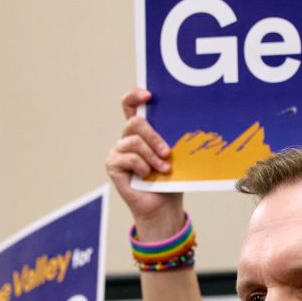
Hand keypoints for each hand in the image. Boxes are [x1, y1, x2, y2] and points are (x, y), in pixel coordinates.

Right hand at [106, 88, 185, 238]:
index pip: (130, 105)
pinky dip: (142, 167)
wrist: (163, 205)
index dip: (135, 96)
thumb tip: (188, 121)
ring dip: (152, 156)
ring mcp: (118, 150)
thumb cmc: (172, 179)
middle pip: (135, 123)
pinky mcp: (113, 164)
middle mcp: (127, 138)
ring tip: (164, 168)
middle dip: (154, 137)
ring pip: (134, 141)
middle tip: (167, 152)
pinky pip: (128, 158)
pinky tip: (148, 175)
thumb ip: (173, 138)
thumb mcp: (176, 155)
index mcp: (142, 132)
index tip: (148, 95)